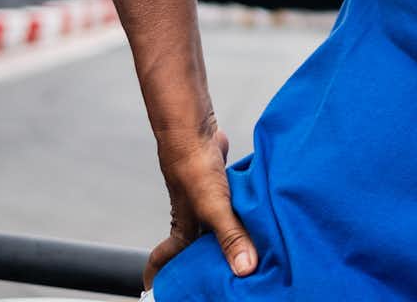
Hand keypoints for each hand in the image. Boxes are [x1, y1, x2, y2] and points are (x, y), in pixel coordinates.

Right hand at [146, 124, 254, 286]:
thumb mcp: (215, 207)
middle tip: (215, 273)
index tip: (157, 288)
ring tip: (245, 247)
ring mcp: (207, 197)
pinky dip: (242, 209)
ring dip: (226, 233)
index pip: (168, 256)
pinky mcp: (221, 181)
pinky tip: (259, 213)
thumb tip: (244, 269)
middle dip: (202, 259)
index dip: (162, 272)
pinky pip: (231, 202)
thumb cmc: (194, 168)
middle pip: (196, 244)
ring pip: (216, 223)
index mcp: (185, 227)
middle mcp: (194, 215)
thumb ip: (231, 237)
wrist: (193, 130)